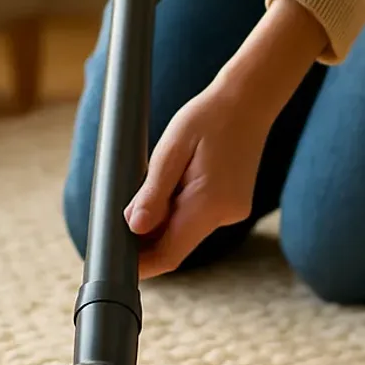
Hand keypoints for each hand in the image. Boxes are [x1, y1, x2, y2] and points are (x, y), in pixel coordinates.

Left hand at [124, 0, 330, 278]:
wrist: (248, 100)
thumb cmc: (207, 117)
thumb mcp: (171, 149)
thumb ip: (153, 192)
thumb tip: (134, 227)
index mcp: (210, 203)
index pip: (170, 254)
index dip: (141, 265)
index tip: (116, 263)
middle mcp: (226, 214)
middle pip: (176, 245)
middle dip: (147, 239)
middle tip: (122, 214)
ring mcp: (234, 211)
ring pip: (186, 231)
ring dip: (164, 220)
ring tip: (157, 180)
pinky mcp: (234, 204)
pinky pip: (199, 218)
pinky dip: (180, 210)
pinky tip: (177, 180)